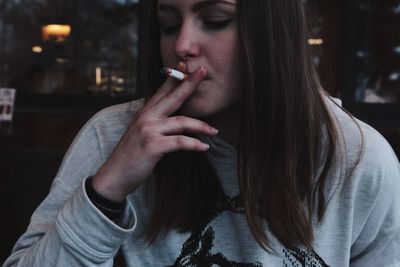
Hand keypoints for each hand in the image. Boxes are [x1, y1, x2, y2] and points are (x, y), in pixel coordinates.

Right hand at [92, 66, 217, 201]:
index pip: (162, 91)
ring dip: (202, 126)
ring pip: (182, 122)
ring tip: (214, 131)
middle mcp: (146, 117)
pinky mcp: (152, 145)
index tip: (184, 65)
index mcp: (144, 113)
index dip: (174, 77)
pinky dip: (194, 144)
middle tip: (202, 71)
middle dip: (190, 84)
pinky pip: (180, 142)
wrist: (115, 176)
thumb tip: (170, 118)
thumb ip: (154, 122)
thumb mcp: (140, 133)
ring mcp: (148, 130)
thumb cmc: (131, 156)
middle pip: (173, 97)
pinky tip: (204, 147)